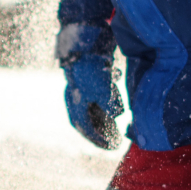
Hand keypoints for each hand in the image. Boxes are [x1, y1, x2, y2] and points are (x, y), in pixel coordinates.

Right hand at [57, 21, 121, 148]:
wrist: (83, 43)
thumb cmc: (91, 68)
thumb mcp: (104, 90)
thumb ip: (110, 106)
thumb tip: (116, 115)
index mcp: (76, 105)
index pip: (86, 129)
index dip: (99, 139)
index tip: (112, 146)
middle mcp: (74, 99)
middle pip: (87, 121)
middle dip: (101, 131)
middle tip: (114, 139)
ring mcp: (78, 88)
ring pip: (91, 109)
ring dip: (103, 118)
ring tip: (116, 123)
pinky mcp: (85, 78)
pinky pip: (94, 97)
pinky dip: (104, 103)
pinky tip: (114, 100)